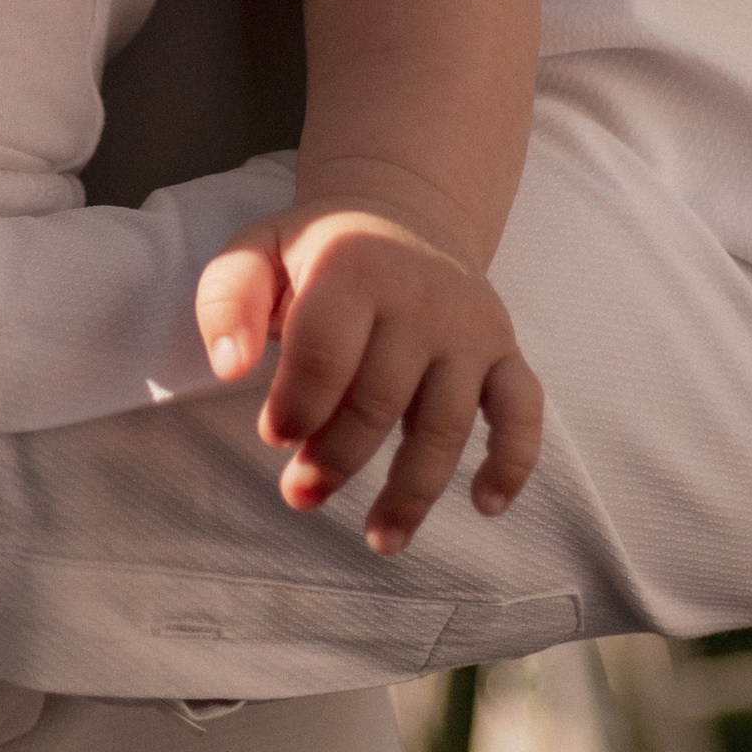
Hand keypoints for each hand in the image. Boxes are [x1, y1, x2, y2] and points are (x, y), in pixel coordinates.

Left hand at [196, 180, 543, 555]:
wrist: (406, 212)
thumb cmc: (321, 248)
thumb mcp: (259, 249)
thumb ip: (228, 299)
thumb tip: (229, 368)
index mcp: (355, 265)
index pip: (325, 354)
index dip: (296, 407)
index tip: (274, 436)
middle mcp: (422, 296)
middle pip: (380, 400)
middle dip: (337, 459)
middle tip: (301, 493)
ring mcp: (470, 327)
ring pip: (447, 423)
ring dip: (412, 490)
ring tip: (380, 540)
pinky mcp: (506, 350)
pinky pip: (523, 411)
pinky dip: (513, 461)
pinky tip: (485, 504)